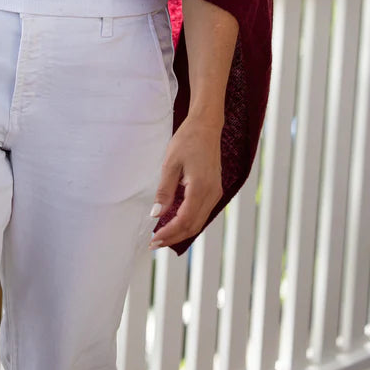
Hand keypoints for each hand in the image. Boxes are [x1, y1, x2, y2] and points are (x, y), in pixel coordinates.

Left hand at [149, 116, 222, 248]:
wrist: (206, 126)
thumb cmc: (187, 140)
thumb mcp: (170, 163)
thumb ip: (164, 190)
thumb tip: (156, 214)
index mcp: (200, 188)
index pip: (184, 220)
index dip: (169, 233)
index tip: (154, 239)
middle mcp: (212, 194)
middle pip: (193, 226)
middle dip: (174, 237)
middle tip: (155, 243)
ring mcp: (216, 193)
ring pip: (199, 222)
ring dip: (181, 231)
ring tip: (163, 236)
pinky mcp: (215, 190)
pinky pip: (203, 213)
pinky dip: (189, 222)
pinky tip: (176, 222)